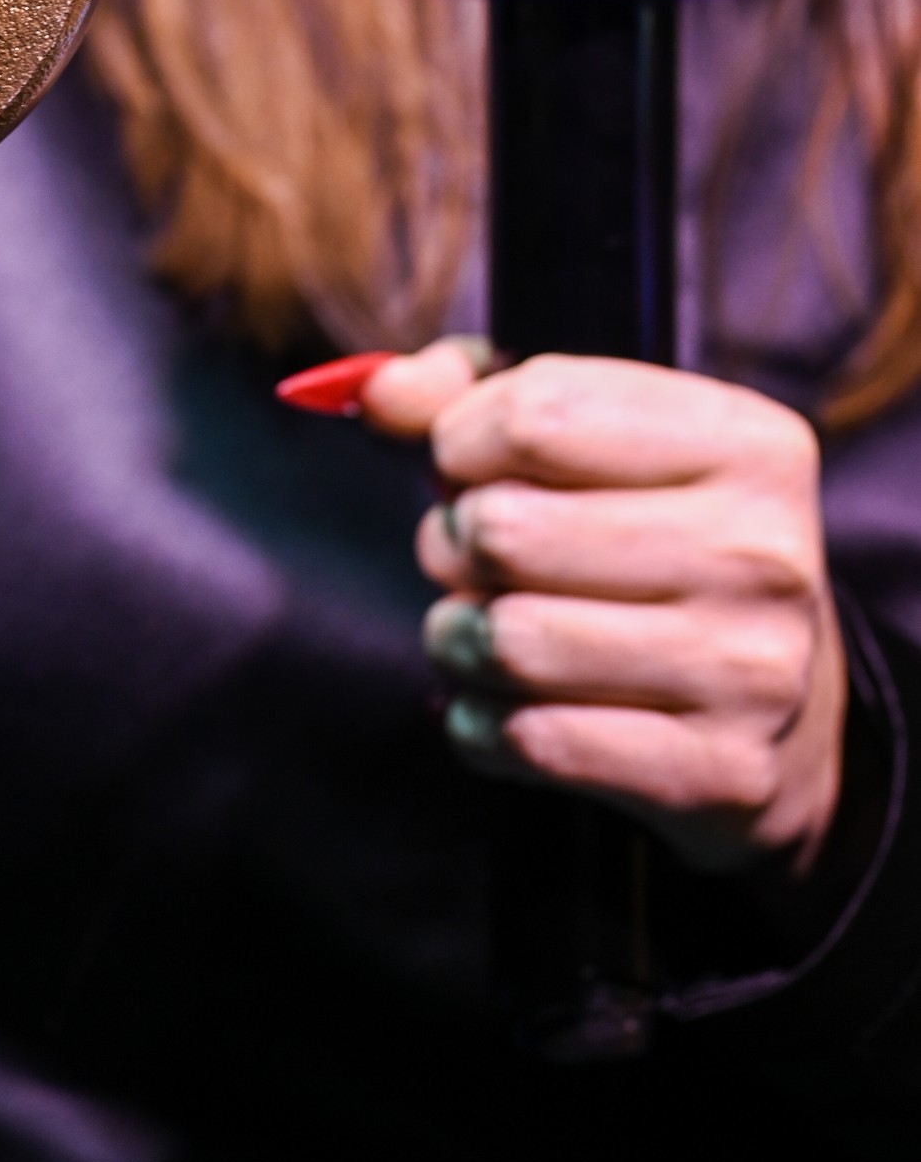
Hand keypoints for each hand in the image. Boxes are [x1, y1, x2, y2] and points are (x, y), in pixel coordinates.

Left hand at [364, 344, 847, 872]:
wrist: (784, 714)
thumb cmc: (656, 539)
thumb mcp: (597, 435)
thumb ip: (472, 390)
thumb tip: (376, 393)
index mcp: (744, 440)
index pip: (533, 413)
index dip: (460, 441)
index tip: (473, 468)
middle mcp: (760, 551)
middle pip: (504, 528)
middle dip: (452, 541)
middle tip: (470, 555)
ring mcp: (748, 669)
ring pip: (506, 638)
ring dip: (456, 635)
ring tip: (481, 627)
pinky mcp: (716, 771)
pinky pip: (528, 738)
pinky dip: (480, 720)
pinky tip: (502, 703)